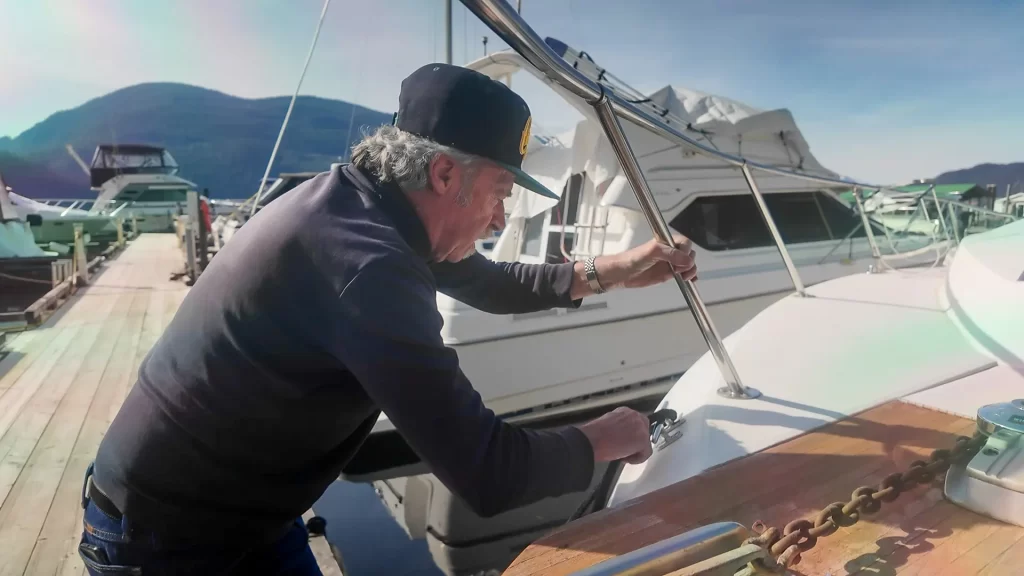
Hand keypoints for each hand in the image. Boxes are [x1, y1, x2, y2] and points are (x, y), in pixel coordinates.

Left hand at [571, 233, 695, 298]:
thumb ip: (669, 254)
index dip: (686, 251)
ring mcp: (670, 263)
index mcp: (666, 242)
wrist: (621, 274)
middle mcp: (669, 251)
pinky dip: (689, 276)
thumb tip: (687, 260)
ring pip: (688, 264)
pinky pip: (683, 273)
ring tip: (683, 277)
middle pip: (689, 254)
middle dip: (689, 262)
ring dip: (691, 270)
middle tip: (679, 269)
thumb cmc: (631, 259)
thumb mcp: (651, 252)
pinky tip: (690, 280)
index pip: (684, 243)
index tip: (681, 260)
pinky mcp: (668, 273)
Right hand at [575, 407, 651, 464]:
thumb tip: (620, 436)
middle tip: (626, 450)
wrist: (592, 439)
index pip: (635, 423)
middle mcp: (635, 416)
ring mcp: (641, 427)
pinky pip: (645, 453)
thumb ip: (618, 427)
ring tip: (622, 455)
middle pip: (644, 431)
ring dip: (635, 450)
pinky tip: (624, 458)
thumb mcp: (606, 424)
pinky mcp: (643, 440)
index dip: (631, 435)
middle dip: (637, 441)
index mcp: (624, 411)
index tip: (624, 441)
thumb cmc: (594, 435)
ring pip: (645, 442)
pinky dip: (636, 459)